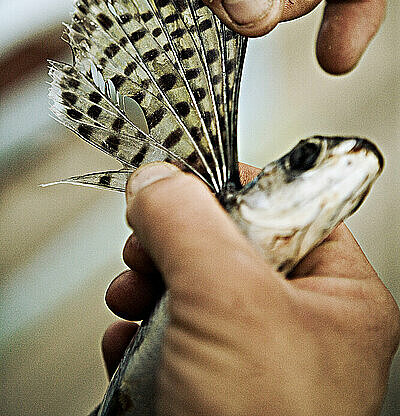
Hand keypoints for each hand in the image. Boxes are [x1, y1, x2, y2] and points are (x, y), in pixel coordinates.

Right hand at [103, 163, 398, 415]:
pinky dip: (138, 332)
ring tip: (131, 294)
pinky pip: (169, 333)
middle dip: (176, 241)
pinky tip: (126, 343)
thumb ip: (189, 221)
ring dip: (148, 284)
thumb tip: (157, 179)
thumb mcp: (229, 299)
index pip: (287, 206)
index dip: (232, 186)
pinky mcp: (207, 384)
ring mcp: (249, 357)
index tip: (184, 179)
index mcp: (337, 295)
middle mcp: (298, 323)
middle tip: (148, 242)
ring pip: (191, 287)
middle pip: (228, 243)